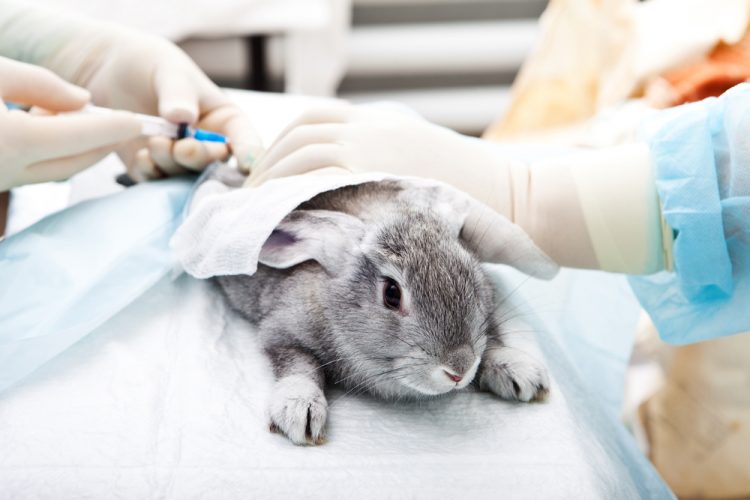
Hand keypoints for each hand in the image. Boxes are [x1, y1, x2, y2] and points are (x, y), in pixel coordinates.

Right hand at [0, 56, 140, 190]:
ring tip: (91, 121)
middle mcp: (5, 171)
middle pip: (72, 162)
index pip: (77, 138)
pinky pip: (29, 171)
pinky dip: (50, 153)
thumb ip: (41, 84)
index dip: (110, 128)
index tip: (137, 121)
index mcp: (11, 142)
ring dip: (77, 150)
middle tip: (128, 127)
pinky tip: (52, 127)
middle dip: (103, 144)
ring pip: (52, 171)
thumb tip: (84, 100)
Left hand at [76, 33, 263, 180]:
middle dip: (200, 159)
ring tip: (154, 143)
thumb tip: (184, 117)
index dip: (250, 154)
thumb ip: (178, 93)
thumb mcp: (169, 71)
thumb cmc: (151, 66)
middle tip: (182, 148)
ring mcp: (181, 160)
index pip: (245, 141)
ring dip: (172, 165)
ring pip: (186, 176)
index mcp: (225, 121)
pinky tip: (141, 157)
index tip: (246, 164)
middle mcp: (208, 145)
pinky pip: (158, 182)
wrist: (110, 73)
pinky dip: (152, 174)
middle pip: (216, 165)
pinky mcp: (154, 169)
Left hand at [246, 106, 508, 204]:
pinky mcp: (380, 177)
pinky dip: (292, 191)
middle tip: (251, 194)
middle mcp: (373, 129)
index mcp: (380, 124)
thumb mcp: (421, 164)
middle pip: (300, 136)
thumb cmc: (474, 194)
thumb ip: (382, 166)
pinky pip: (320, 178)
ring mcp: (376, 150)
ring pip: (303, 153)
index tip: (267, 172)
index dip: (282, 145)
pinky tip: (279, 213)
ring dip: (272, 178)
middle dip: (268, 163)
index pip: (313, 121)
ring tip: (257, 208)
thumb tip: (346, 189)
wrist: (514, 200)